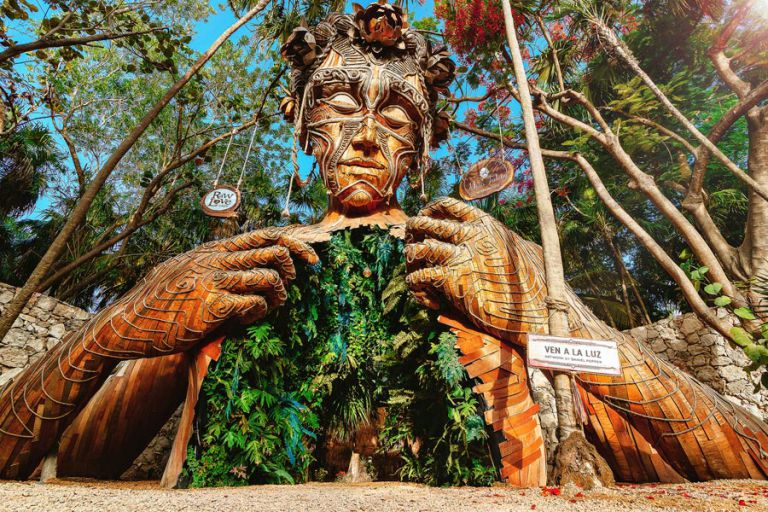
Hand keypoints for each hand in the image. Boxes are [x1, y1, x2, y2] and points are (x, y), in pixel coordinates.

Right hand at [87, 227, 318, 357]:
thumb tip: (243, 269)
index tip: (311, 260)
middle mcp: (216, 259)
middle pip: (274, 251)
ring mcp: (215, 280)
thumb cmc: (159, 303)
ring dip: (276, 295)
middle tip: (285, 289)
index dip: (295, 244)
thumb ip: (214, 266)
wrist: (128, 323)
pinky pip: (255, 305)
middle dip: (291, 270)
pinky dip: (257, 314)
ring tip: (264, 308)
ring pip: (269, 276)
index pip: (265, 235)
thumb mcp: (186, 272)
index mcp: (212, 250)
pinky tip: (242, 321)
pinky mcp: (214, 305)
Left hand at [405, 197, 536, 344]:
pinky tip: (430, 301)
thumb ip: (501, 239)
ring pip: (417, 249)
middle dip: (412, 233)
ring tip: (416, 277)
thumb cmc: (531, 284)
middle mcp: (470, 235)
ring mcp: (460, 255)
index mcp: (485, 224)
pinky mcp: (451, 279)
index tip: (422, 219)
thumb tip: (502, 237)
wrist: (534, 310)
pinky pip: (418, 277)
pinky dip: (417, 289)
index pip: (446, 205)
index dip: (428, 210)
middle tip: (412, 248)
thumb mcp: (520, 249)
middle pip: (424, 223)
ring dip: (411, 263)